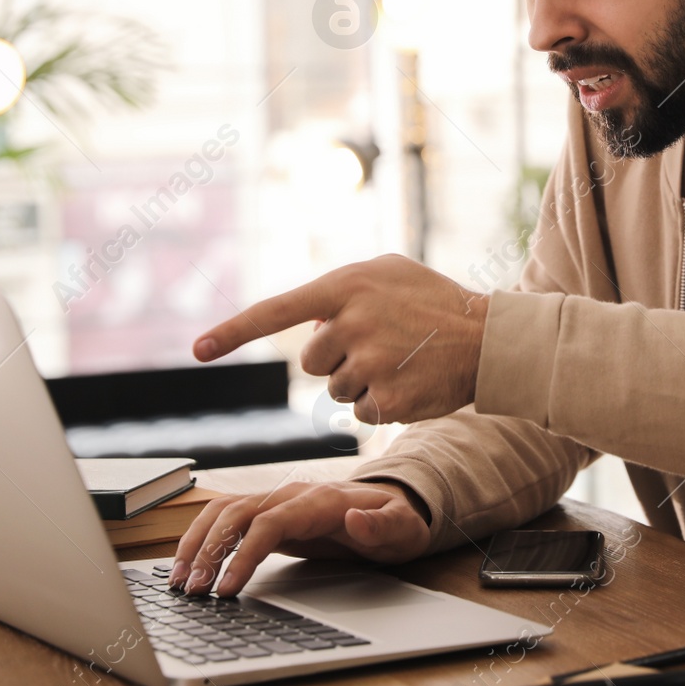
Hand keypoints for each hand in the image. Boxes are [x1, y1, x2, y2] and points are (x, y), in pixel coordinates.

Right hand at [169, 480, 431, 595]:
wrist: (393, 510)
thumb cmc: (396, 523)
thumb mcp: (403, 529)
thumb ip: (384, 525)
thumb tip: (358, 519)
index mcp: (319, 501)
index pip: (270, 523)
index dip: (244, 553)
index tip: (227, 588)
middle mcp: (290, 495)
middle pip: (235, 513)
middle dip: (208, 551)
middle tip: (191, 591)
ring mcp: (276, 501)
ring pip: (222, 512)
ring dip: (196, 543)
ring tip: (178, 582)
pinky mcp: (267, 514)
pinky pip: (225, 519)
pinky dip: (201, 538)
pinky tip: (188, 565)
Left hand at [192, 254, 487, 423]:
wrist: (487, 339)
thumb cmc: (434, 302)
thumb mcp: (388, 272)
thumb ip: (342, 289)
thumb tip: (306, 323)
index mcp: (347, 285)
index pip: (276, 311)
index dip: (233, 332)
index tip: (197, 350)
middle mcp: (352, 322)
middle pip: (311, 361)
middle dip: (338, 358)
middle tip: (382, 345)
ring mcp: (368, 362)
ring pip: (334, 390)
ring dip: (361, 382)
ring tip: (401, 361)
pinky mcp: (386, 399)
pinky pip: (359, 413)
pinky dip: (379, 405)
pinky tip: (409, 384)